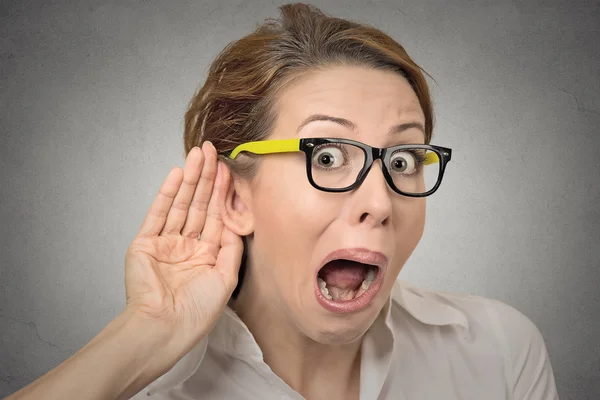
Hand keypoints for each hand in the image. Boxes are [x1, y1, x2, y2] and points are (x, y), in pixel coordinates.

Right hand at [123, 141, 242, 350]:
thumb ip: (232, 248)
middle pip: (199, 205)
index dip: (222, 193)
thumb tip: (237, 223)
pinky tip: (177, 175)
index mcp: (206, 255)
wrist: (165, 327)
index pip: (217, 216)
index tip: (228, 169)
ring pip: (181, 204)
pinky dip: (167, 194)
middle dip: (206, 178)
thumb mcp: (226, 278)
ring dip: (189, 179)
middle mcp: (187, 246)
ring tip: (197, 155)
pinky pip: (158, 214)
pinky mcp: (145, 243)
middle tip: (212, 151)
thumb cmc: (197, 311)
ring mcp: (165, 243)